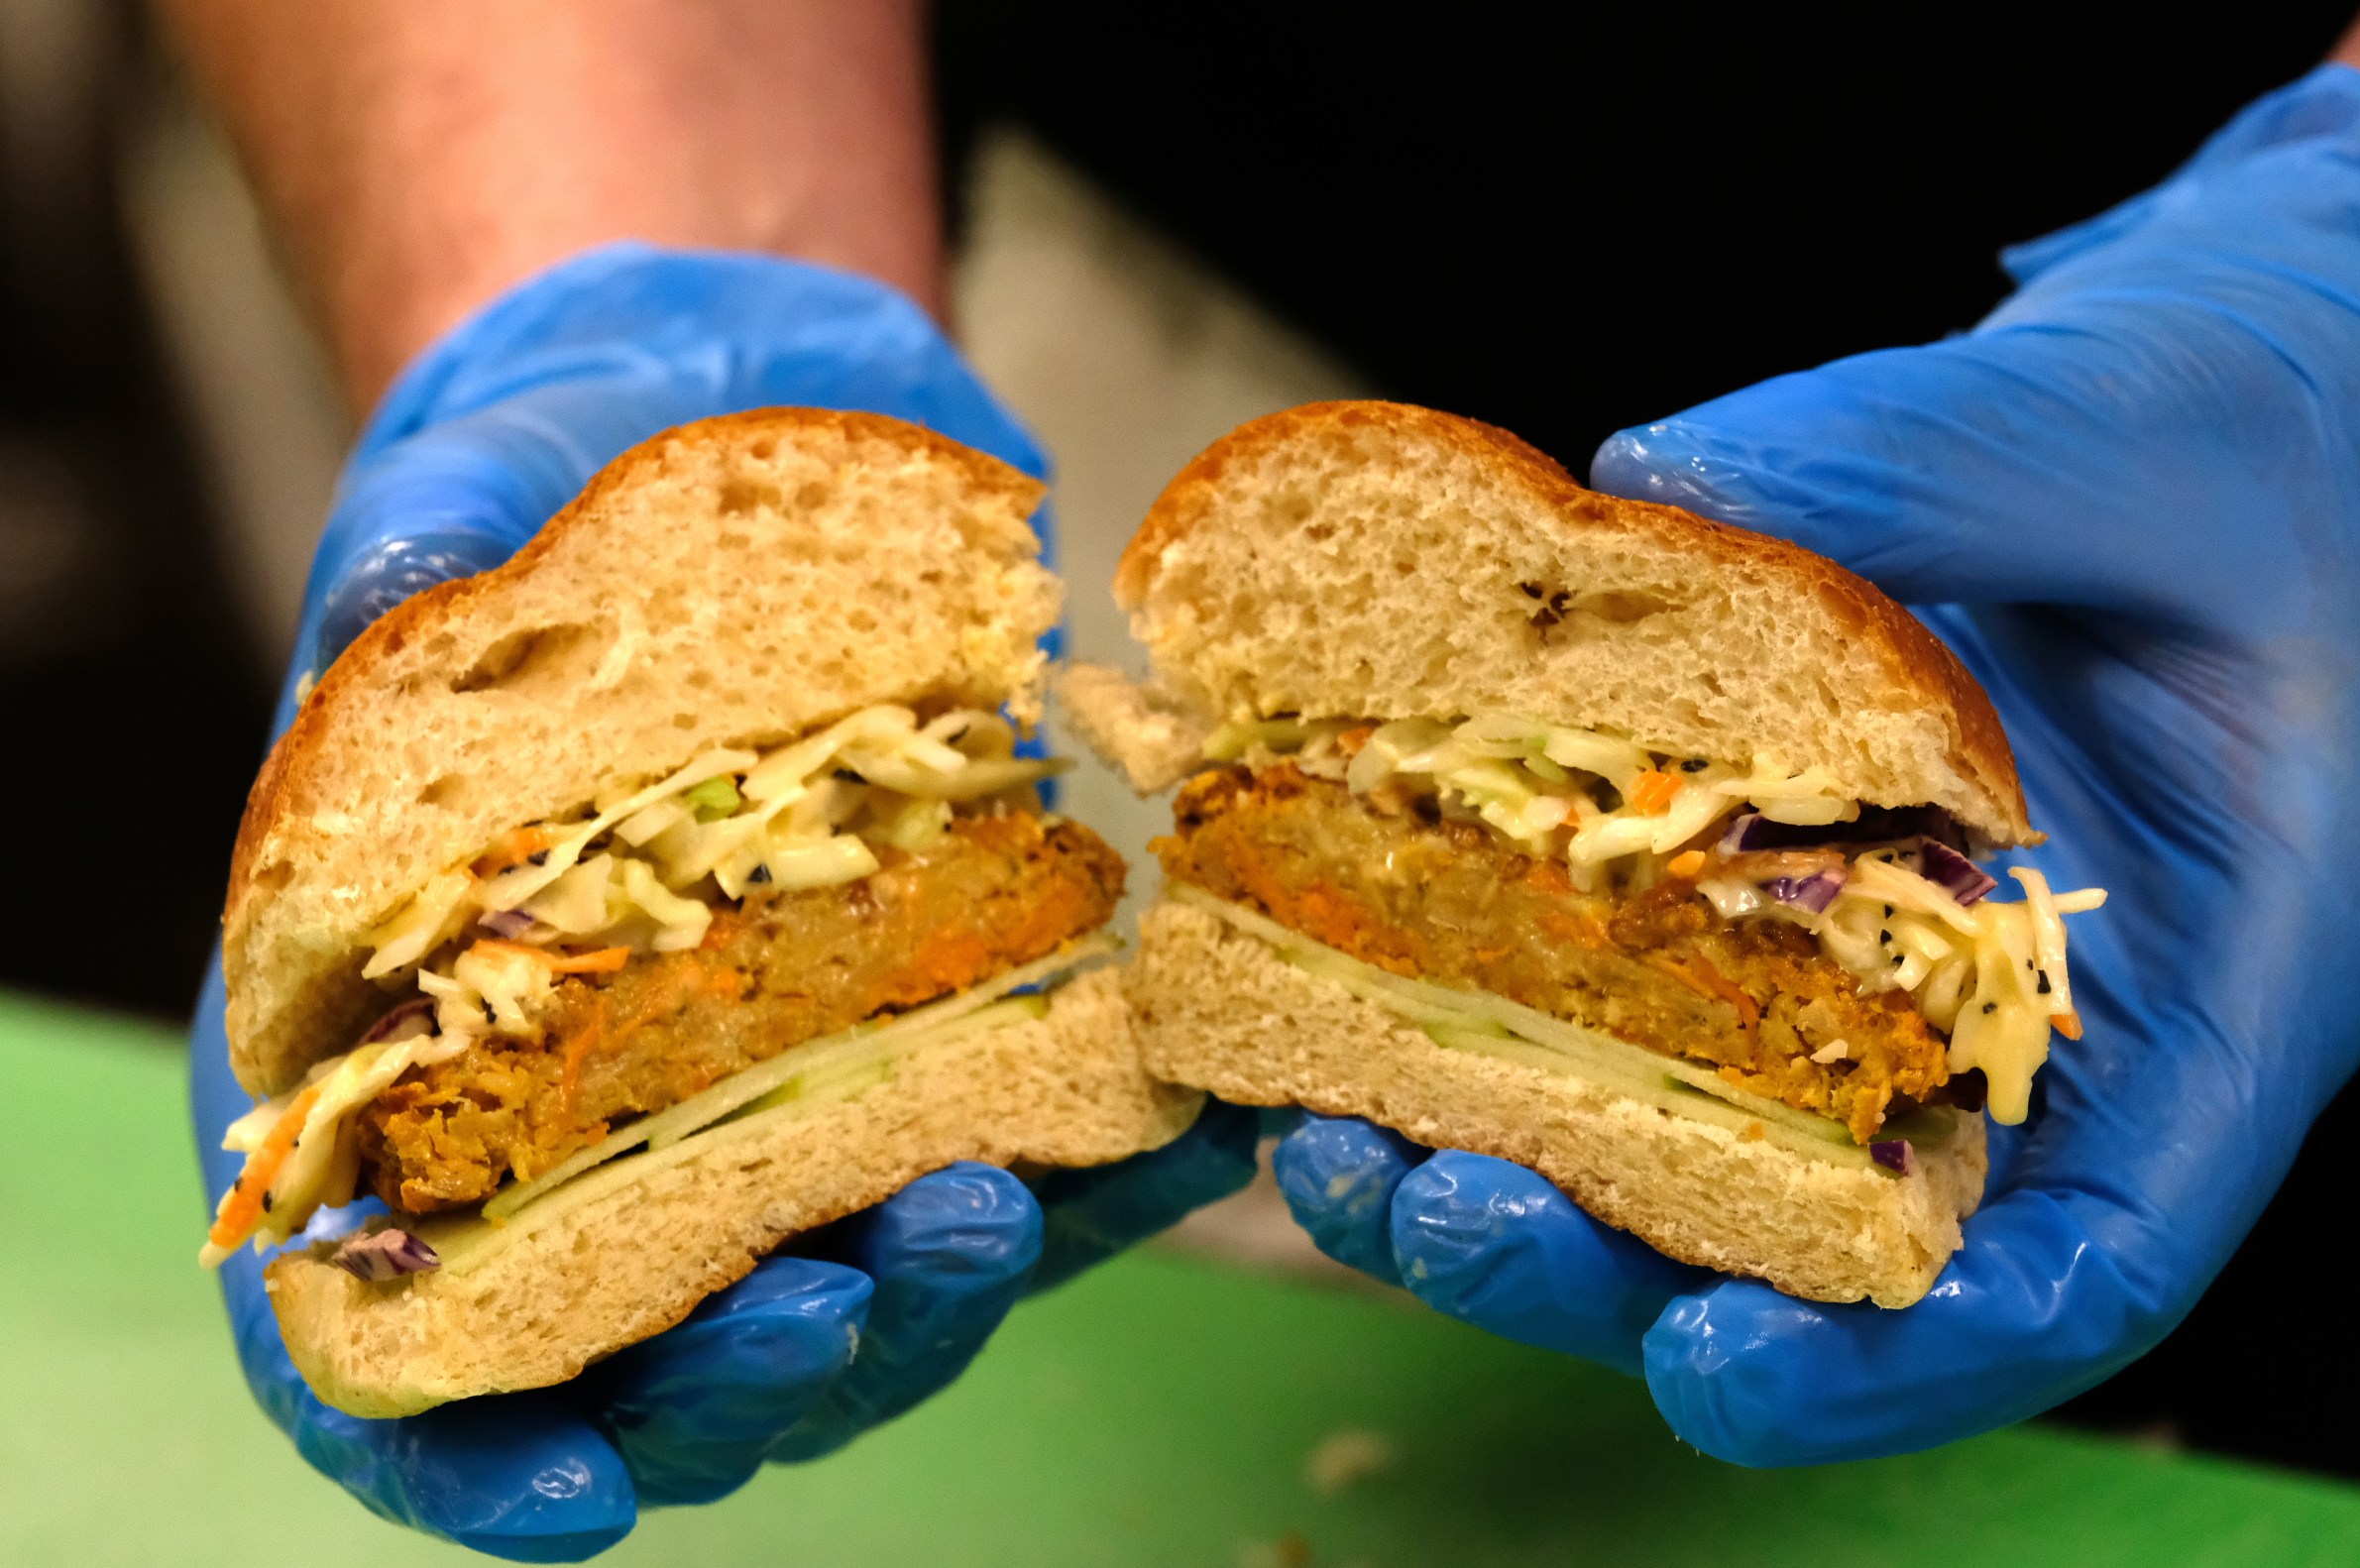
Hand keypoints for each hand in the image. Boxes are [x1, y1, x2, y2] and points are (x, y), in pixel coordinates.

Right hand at [191, 244, 1257, 1557]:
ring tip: (998, 1201)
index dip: (459, 1448)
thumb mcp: (473, 486)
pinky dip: (1104, 1160)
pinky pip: (1023, 1134)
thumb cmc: (557, 463)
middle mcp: (590, 1100)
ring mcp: (772, 1071)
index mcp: (402, 1040)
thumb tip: (404, 595)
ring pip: (848, 1268)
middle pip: (647, 1337)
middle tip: (844, 1285)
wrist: (728, 400)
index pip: (381, 1323)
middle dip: (752, 1355)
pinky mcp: (937, 1013)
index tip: (573, 1494)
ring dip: (928, 1276)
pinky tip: (1186, 1128)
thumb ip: (419, 556)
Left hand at [1274, 63, 2359, 1463]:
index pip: (2080, 1270)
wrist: (2260, 391)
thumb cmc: (2288, 429)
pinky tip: (1344, 951)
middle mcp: (2024, 1026)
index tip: (1709, 1363)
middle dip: (1610, 1259)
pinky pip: (1629, 966)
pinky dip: (1492, 987)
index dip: (1894, 1357)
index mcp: (2204, 1001)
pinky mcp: (1775, 872)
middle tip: (1418, 1203)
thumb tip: (1657, 489)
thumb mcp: (2151, 433)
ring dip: (1506, 1151)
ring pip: (1698, 1133)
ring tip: (1325, 1118)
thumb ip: (1936, 463)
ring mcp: (1884, 959)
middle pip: (1820, 1247)